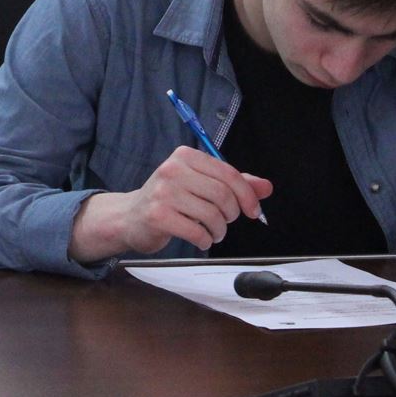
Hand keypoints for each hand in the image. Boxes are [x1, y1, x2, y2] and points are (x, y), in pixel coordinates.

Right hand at [70, 146, 272, 260]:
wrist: (130, 217)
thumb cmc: (168, 199)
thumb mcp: (200, 184)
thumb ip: (233, 184)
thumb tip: (265, 188)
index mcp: (185, 156)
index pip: (227, 173)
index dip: (247, 195)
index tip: (253, 210)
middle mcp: (172, 170)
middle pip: (222, 195)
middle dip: (231, 214)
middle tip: (225, 222)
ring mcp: (163, 193)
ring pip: (212, 215)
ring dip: (219, 231)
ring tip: (212, 232)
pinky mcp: (158, 216)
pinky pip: (197, 232)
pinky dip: (205, 240)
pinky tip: (200, 238)